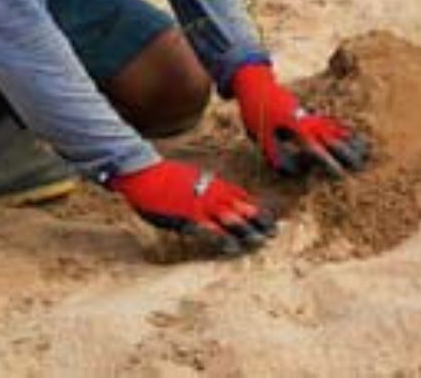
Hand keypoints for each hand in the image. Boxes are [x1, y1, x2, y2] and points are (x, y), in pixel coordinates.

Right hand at [112, 160, 275, 253]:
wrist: (146, 172)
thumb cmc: (165, 178)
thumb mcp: (192, 178)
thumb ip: (207, 187)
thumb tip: (215, 193)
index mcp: (215, 184)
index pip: (244, 197)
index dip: (259, 209)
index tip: (272, 220)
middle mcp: (214, 193)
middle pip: (244, 208)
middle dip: (260, 222)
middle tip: (274, 234)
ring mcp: (203, 205)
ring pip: (233, 220)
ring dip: (248, 232)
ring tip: (261, 243)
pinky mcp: (189, 216)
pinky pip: (210, 230)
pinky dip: (223, 239)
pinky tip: (233, 248)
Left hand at [232, 65, 369, 178]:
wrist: (258, 86)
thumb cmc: (257, 113)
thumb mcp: (262, 138)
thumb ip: (278, 156)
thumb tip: (296, 170)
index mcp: (296, 128)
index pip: (316, 149)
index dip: (328, 162)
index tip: (340, 174)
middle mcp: (308, 122)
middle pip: (332, 138)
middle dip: (347, 153)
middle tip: (361, 166)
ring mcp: (312, 116)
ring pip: (336, 130)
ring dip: (351, 141)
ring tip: (367, 152)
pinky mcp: (311, 114)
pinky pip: (332, 123)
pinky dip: (345, 130)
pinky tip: (356, 136)